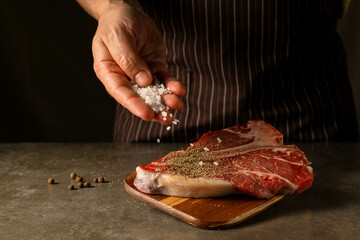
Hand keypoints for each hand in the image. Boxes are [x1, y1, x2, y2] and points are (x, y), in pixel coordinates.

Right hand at [91, 1, 184, 123]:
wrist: (127, 11)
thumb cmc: (116, 23)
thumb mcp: (118, 37)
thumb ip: (128, 59)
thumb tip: (143, 81)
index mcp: (109, 72)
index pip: (121, 93)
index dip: (134, 105)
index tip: (148, 114)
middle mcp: (125, 77)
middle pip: (139, 97)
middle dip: (154, 108)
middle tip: (166, 118)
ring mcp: (141, 74)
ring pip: (154, 91)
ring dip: (166, 100)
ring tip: (177, 105)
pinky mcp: (154, 67)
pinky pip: (164, 79)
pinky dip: (172, 85)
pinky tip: (179, 89)